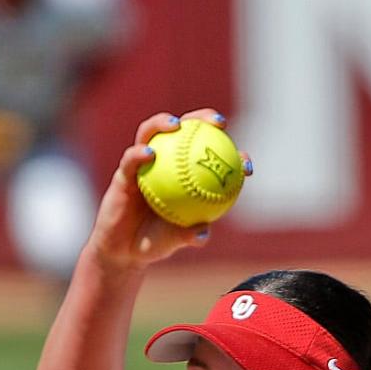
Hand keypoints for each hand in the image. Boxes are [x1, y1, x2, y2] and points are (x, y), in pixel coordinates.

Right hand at [86, 110, 250, 270]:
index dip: (232, 156)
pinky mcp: (124, 172)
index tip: (246, 163)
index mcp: (187, 178)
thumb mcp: (175, 241)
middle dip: (204, 119)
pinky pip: (131, 159)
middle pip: (186, 130)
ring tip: (176, 124)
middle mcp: (167, 164)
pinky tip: (149, 153)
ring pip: (153, 133)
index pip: (211, 159)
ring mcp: (145, 165)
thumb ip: (189, 235)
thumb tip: (203, 232)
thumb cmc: (155, 243)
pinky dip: (139, 153)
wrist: (124, 251)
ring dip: (164, 122)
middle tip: (219, 123)